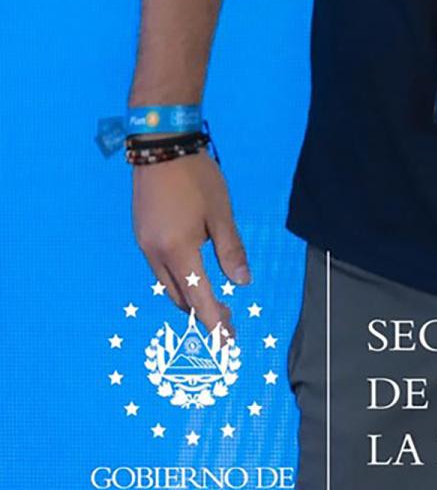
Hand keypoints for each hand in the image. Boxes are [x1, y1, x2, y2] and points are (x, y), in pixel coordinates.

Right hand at [131, 152, 250, 336]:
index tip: (225, 340)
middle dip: (201, 312)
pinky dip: (176, 279)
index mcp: (177, 250)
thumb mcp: (221, 213)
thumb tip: (242, 282)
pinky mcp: (141, 235)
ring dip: (188, 296)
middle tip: (226, 321)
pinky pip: (159, 268)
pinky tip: (192, 276)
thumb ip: (230, 250)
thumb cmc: (197, 179)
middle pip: (178, 296)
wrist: (160, 149)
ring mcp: (144, 245)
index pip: (198, 295)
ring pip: (166, 284)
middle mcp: (155, 254)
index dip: (213, 320)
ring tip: (212, 303)